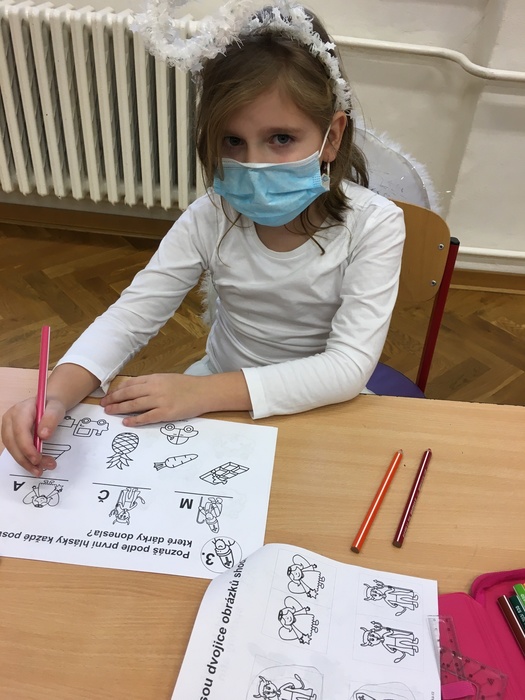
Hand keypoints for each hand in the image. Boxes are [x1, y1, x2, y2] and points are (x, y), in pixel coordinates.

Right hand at [1, 397, 66, 474]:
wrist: (49, 405)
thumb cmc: (52, 406)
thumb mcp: (57, 408)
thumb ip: (51, 419)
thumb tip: (43, 436)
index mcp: (21, 410)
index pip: (20, 431)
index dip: (27, 447)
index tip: (37, 459)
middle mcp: (10, 419)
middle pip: (13, 442)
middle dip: (25, 459)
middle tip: (40, 469)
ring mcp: (8, 427)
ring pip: (12, 448)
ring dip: (25, 462)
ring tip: (39, 470)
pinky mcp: (10, 436)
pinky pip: (14, 450)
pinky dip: (24, 459)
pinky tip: (35, 465)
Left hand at [100, 371, 251, 426]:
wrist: (204, 392)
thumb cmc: (187, 386)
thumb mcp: (167, 379)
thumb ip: (152, 383)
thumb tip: (135, 389)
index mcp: (154, 378)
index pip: (130, 384)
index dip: (116, 390)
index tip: (107, 395)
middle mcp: (154, 388)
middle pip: (128, 394)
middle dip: (113, 399)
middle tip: (103, 405)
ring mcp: (160, 401)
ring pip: (134, 405)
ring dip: (119, 409)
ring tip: (109, 412)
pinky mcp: (166, 413)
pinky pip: (147, 417)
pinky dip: (135, 420)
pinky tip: (126, 423)